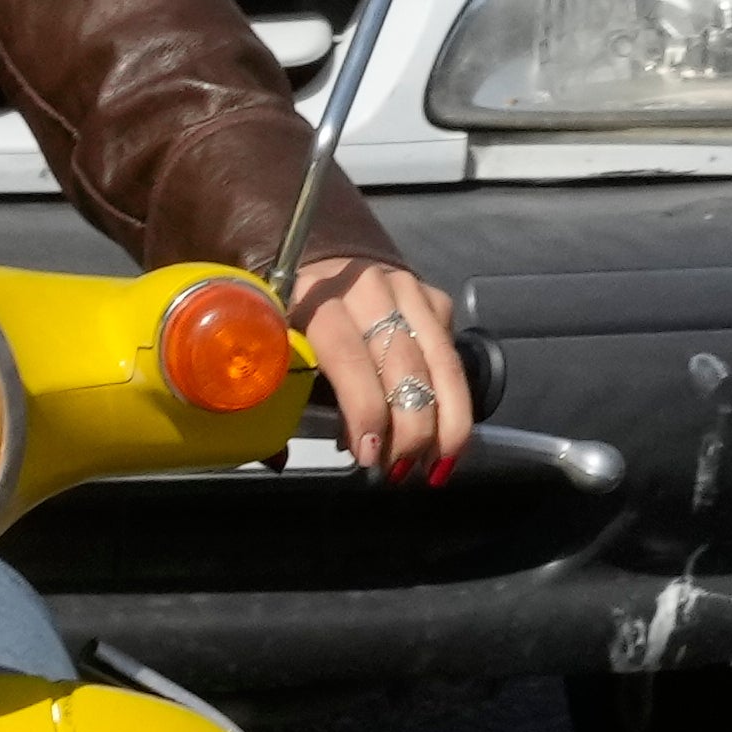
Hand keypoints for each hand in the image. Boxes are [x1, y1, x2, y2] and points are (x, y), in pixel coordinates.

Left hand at [293, 251, 474, 488]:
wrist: (323, 261)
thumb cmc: (293, 316)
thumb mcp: (278, 347)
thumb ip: (285, 394)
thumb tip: (293, 459)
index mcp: (318, 297)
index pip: (349, 356)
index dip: (364, 408)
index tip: (369, 454)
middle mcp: (369, 287)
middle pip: (403, 363)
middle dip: (410, 427)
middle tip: (401, 470)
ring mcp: (409, 289)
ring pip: (442, 363)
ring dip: (447, 422)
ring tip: (437, 467)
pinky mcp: (434, 298)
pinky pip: (451, 356)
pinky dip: (453, 402)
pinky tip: (445, 437)